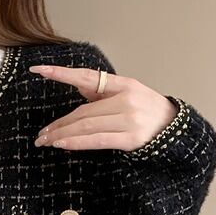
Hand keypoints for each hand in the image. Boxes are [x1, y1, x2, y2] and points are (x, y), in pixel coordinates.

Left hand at [29, 63, 177, 151]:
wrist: (176, 130)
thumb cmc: (148, 112)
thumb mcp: (128, 93)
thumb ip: (102, 91)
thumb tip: (76, 83)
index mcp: (124, 84)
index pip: (87, 76)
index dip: (61, 73)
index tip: (39, 70)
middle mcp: (126, 99)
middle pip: (82, 111)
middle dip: (58, 124)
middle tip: (41, 134)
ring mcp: (129, 119)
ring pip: (86, 126)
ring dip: (61, 134)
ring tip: (45, 141)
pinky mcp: (130, 139)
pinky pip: (97, 140)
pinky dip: (76, 142)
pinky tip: (61, 144)